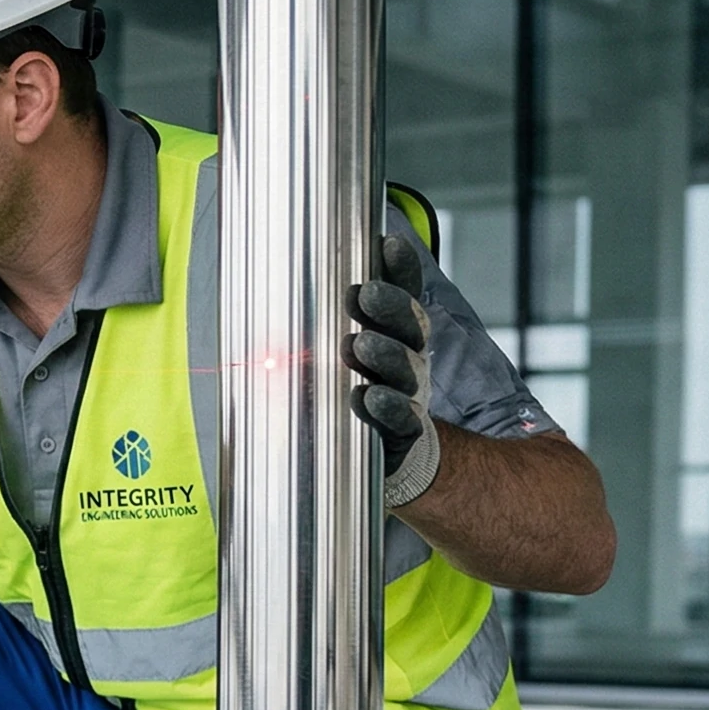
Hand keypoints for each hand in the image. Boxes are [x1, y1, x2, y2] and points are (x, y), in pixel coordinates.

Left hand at [346, 234, 442, 507]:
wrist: (409, 466)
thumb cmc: (370, 401)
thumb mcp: (355, 359)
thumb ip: (344, 326)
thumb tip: (299, 265)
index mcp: (400, 340)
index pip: (405, 297)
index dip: (401, 270)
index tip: (388, 243)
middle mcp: (409, 366)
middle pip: (406, 330)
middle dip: (387, 310)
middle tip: (363, 294)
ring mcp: (409, 401)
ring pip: (402, 374)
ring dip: (383, 356)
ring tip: (360, 344)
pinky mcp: (403, 440)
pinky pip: (398, 423)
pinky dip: (383, 409)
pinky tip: (366, 398)